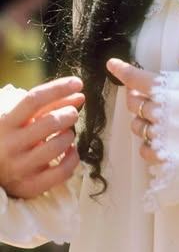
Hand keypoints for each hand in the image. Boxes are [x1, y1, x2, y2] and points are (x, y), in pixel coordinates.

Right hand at [0, 76, 83, 198]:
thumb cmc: (11, 137)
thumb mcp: (22, 117)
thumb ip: (48, 105)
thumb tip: (79, 96)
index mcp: (5, 122)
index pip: (34, 99)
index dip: (58, 88)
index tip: (78, 83)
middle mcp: (10, 145)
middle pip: (50, 122)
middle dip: (69, 113)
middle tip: (72, 113)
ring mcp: (19, 168)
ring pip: (57, 146)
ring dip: (69, 135)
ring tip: (67, 133)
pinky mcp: (29, 187)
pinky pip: (61, 172)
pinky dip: (73, 159)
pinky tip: (70, 151)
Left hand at [106, 54, 178, 163]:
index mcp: (167, 88)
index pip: (135, 78)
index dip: (121, 70)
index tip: (112, 65)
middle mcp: (159, 111)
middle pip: (133, 103)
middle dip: (134, 97)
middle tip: (143, 94)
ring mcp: (160, 134)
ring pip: (137, 127)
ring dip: (141, 121)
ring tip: (154, 118)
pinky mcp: (165, 155)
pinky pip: (145, 150)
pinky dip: (148, 144)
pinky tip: (158, 140)